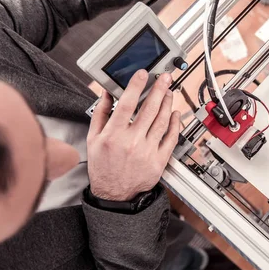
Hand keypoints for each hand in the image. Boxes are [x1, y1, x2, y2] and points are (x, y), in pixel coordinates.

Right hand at [87, 71, 180, 200]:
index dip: (136, 86)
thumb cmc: (103, 167)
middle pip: (149, 109)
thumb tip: (107, 94)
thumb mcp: (93, 139)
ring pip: (162, 121)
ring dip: (168, 104)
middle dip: (159, 90)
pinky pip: (171, 138)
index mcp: (114, 135)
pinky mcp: (159, 160)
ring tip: (169, 92)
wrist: (114, 194)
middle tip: (165, 78)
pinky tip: (175, 114)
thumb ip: (100, 114)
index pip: (127, 104)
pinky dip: (175, 124)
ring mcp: (147, 151)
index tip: (143, 75)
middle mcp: (132, 142)